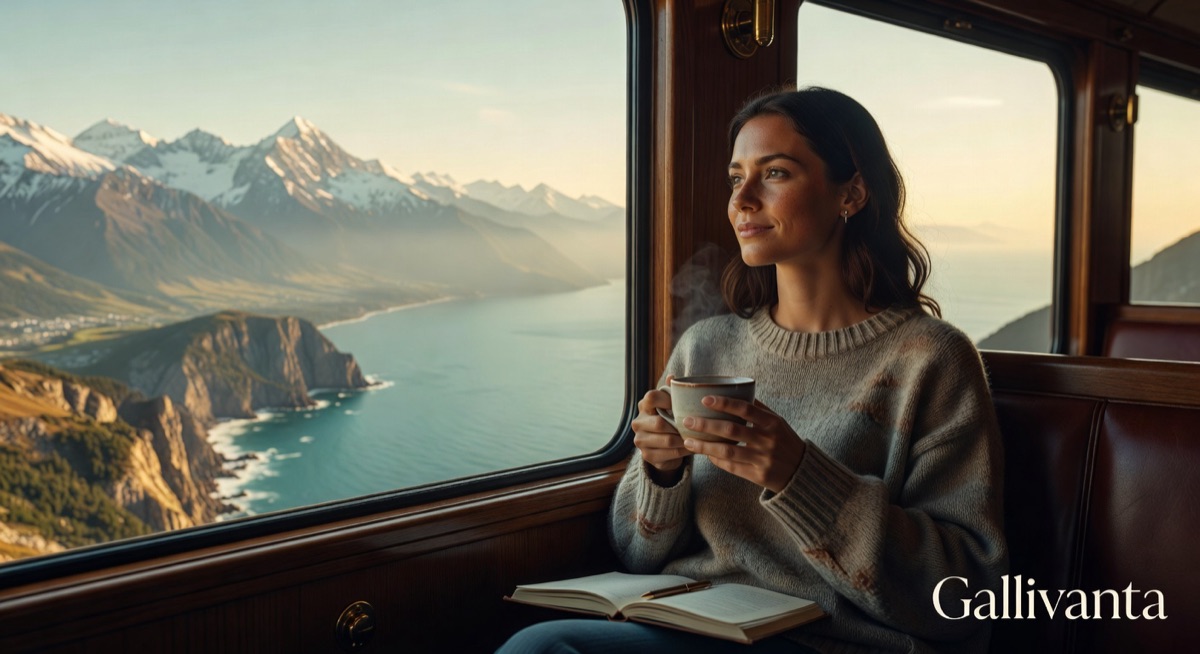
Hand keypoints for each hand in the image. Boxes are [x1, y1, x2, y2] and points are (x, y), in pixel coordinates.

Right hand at [631, 376, 689, 484]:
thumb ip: (672, 392)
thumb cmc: (670, 420)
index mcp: (644, 406)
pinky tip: (691, 448)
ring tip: (696, 438)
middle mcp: (638, 422)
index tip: (681, 405)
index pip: (651, 397)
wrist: (664, 448)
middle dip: (679, 426)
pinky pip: (670, 454)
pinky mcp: (647, 455)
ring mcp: (640, 440)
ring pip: (667, 440)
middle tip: (694, 426)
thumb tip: (672, 377)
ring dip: (684, 440)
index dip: (668, 399)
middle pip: (659, 423)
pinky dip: (683, 451)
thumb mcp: (672, 406)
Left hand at [680, 396, 805, 493]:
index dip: (725, 403)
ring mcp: (762, 459)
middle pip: (732, 430)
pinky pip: (731, 467)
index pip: (746, 409)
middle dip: (706, 425)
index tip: (705, 399)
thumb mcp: (777, 422)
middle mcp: (767, 440)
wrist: (801, 472)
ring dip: (705, 446)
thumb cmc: (785, 441)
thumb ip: (758, 408)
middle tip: (687, 421)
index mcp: (772, 423)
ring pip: (728, 451)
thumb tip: (735, 391)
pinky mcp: (757, 475)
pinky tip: (705, 453)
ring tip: (688, 441)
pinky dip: (716, 459)